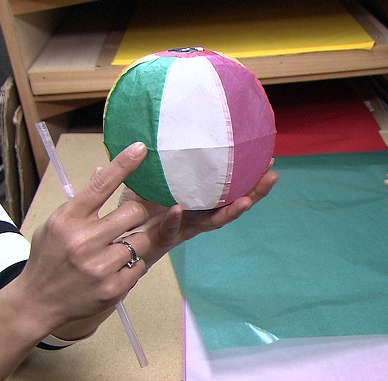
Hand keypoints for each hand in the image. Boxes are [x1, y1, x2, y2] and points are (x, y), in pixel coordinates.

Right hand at [17, 142, 151, 331]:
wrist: (36, 302)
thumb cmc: (48, 258)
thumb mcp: (56, 224)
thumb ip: (81, 202)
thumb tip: (102, 171)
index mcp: (68, 219)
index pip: (101, 185)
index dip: (124, 164)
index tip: (142, 148)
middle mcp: (83, 241)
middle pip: (134, 213)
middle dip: (137, 216)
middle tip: (129, 222)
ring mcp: (99, 266)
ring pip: (141, 240)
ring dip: (135, 243)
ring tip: (117, 250)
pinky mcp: (113, 288)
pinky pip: (140, 266)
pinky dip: (132, 266)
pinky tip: (115, 270)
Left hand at [118, 159, 278, 264]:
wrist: (115, 239)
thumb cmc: (131, 211)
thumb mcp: (143, 181)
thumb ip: (149, 163)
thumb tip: (147, 134)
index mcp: (198, 202)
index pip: (230, 189)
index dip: (249, 177)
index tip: (267, 160)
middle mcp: (197, 216)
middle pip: (233, 205)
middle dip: (255, 192)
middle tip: (272, 175)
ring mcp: (183, 229)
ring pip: (213, 222)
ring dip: (231, 211)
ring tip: (247, 201)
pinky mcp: (162, 239)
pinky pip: (170, 229)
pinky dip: (174, 219)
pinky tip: (179, 209)